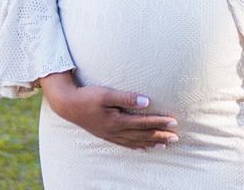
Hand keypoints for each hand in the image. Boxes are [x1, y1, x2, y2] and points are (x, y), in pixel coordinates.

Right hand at [45, 80, 178, 150]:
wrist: (67, 105)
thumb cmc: (87, 96)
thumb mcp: (106, 94)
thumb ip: (126, 98)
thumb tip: (146, 102)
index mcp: (117, 121)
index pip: (143, 122)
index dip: (159, 122)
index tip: (173, 122)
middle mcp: (115, 131)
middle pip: (142, 135)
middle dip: (159, 135)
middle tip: (175, 138)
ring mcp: (110, 134)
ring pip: (134, 141)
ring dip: (150, 143)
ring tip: (164, 145)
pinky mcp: (105, 134)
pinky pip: (124, 144)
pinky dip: (135, 147)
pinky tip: (142, 149)